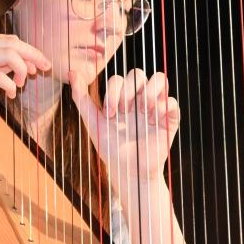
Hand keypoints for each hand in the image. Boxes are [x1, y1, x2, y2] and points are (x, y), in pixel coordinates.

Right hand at [0, 33, 50, 119]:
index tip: (41, 63)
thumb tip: (17, 66)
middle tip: (44, 70)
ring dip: (23, 70)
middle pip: (14, 44)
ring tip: (23, 84)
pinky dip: (11, 86)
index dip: (30, 50)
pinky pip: (0, 78)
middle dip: (34, 56)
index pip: (11, 40)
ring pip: (10, 56)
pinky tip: (11, 94)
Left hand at [70, 68, 180, 185]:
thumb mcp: (93, 122)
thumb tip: (71, 71)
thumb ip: (81, 98)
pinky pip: (172, 102)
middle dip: (128, 91)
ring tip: (143, 111)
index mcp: (121, 98)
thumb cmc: (110, 147)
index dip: (113, 92)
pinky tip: (153, 122)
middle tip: (124, 112)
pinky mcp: (169, 120)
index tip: (110, 114)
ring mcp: (155, 107)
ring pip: (160, 78)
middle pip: (138, 73)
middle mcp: (138, 98)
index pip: (119, 78)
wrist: (128, 171)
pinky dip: (163, 107)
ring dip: (149, 92)